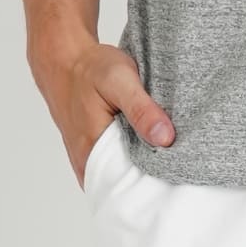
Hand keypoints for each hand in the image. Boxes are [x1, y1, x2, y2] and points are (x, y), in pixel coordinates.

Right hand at [31, 35, 173, 185]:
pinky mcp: (91, 155)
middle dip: (154, 181)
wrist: (63, 60)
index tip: (182, 175)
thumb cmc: (89, 69)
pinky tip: (148, 150)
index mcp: (94, 150)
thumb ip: (141, 110)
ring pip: (122, 178)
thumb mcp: (119, 80)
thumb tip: (165, 138)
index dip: (159, 183)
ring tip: (167, 159)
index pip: (131, 186)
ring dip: (143, 171)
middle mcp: (88, 163)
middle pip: (128, 186)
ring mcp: (88, 162)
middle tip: (180, 167)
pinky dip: (133, 163)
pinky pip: (115, 169)